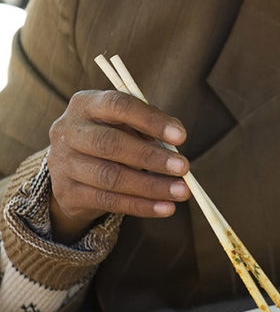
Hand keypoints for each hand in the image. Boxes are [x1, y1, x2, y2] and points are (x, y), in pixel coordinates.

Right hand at [48, 89, 190, 241]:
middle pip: (111, 144)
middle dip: (151, 157)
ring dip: (151, 186)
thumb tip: (175, 140)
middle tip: (184, 167)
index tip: (181, 136)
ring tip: (182, 191)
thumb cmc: (109, 136)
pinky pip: (108, 202)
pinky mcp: (67, 192)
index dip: (150, 120)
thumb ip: (148, 125)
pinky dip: (141, 206)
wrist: (71, 170)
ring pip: (110, 177)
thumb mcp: (124, 123)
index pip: (117, 105)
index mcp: (85, 104)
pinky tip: (165, 207)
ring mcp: (63, 163)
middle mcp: (68, 131)